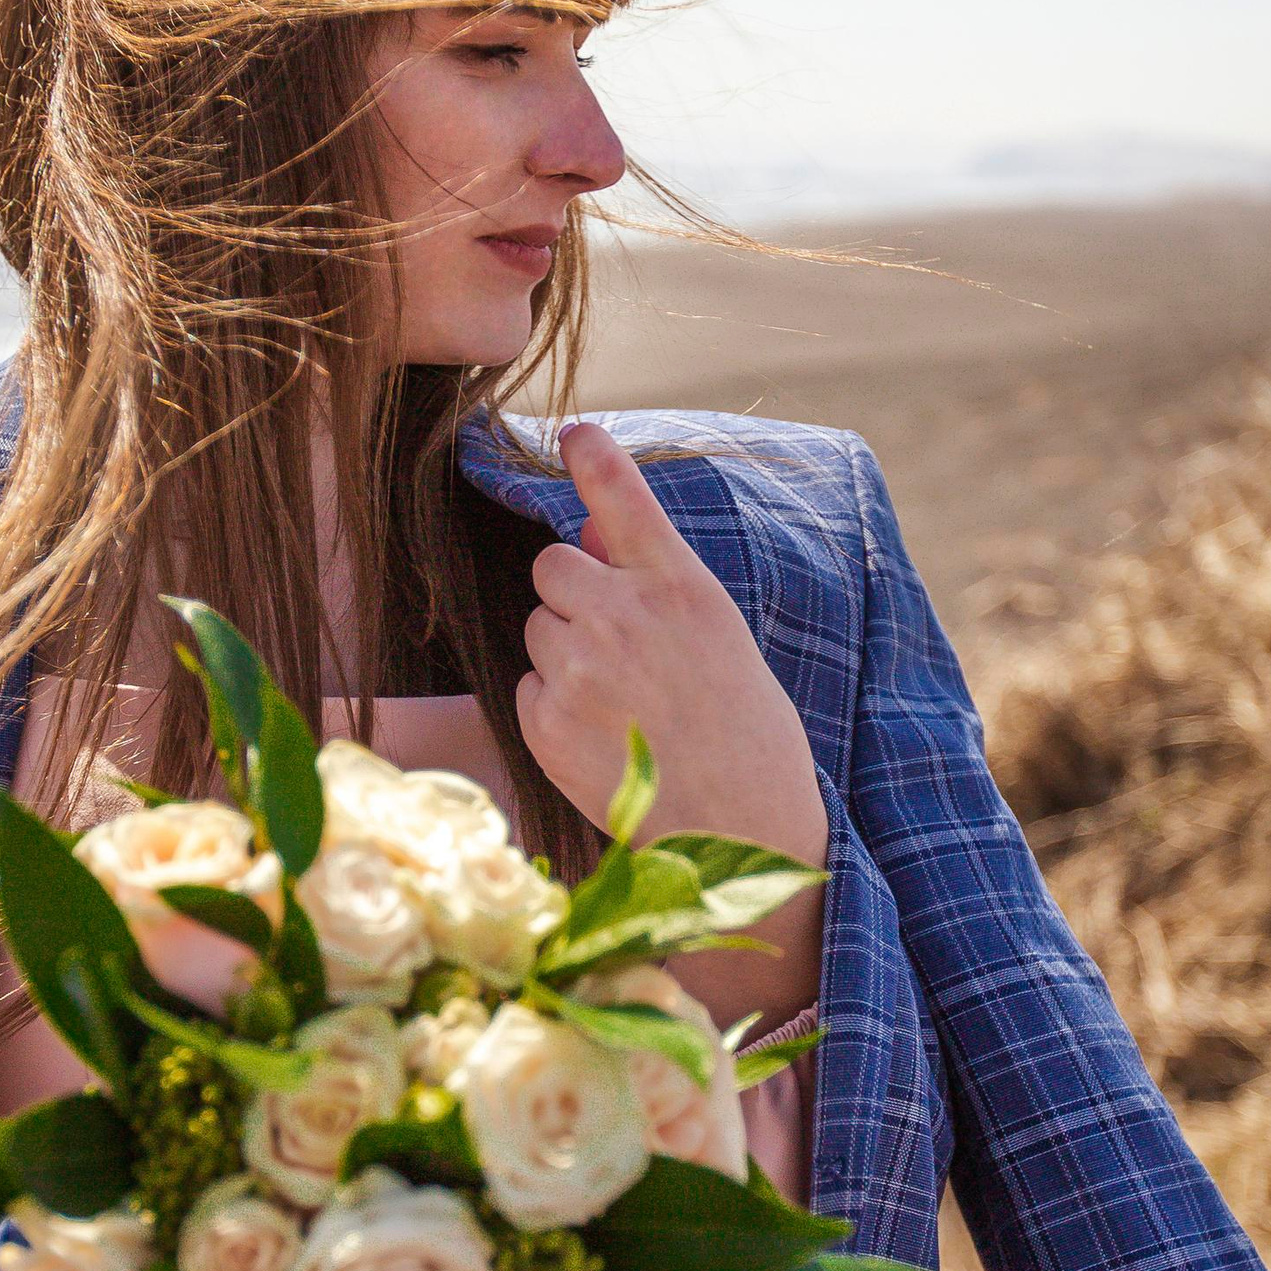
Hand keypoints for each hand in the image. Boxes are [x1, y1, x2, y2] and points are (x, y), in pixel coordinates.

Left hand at [516, 421, 827, 1029]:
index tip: (574, 434)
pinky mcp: (544, 720)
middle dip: (572, 596)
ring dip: (563, 654)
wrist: (736, 836)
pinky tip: (603, 741)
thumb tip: (581, 543)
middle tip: (616, 646)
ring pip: (538, 628)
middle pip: (551, 566)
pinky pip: (527, 687)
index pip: (625, 501)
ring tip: (621, 707)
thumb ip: (655, 588)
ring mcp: (579, 667)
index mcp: (683, 588)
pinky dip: (553, 710)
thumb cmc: (743, 739)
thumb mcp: (720, 643)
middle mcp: (625, 615)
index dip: (594, 460)